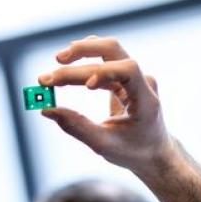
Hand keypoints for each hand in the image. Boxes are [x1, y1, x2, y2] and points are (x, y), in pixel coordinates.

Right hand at [38, 36, 173, 172]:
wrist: (154, 151)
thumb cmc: (133, 151)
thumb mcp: (104, 145)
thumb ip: (76, 127)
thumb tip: (46, 110)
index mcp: (146, 100)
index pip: (129, 70)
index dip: (106, 72)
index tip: (86, 87)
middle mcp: (143, 81)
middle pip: (113, 50)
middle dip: (83, 54)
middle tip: (56, 64)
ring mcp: (135, 76)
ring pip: (107, 50)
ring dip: (81, 52)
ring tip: (58, 60)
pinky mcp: (124, 77)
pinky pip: (103, 60)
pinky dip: (83, 61)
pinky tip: (67, 64)